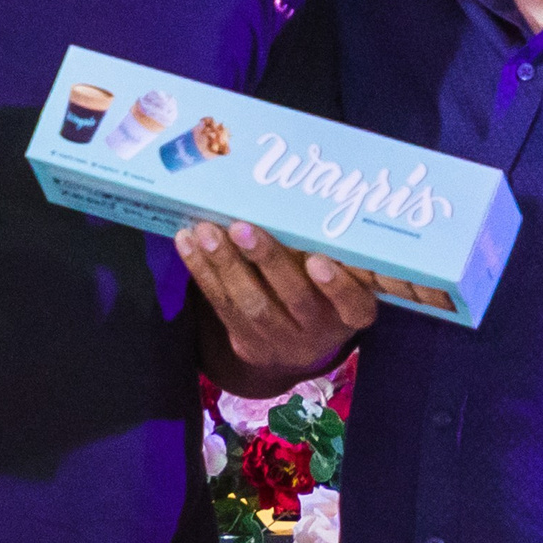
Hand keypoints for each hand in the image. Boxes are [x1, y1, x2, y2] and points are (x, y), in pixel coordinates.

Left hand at [176, 220, 379, 385]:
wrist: (297, 345)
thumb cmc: (323, 291)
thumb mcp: (340, 278)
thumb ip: (331, 249)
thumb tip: (298, 196)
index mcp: (351, 315)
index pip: (353, 306)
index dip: (337, 286)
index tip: (317, 260)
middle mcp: (320, 333)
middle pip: (295, 298)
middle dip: (266, 260)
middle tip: (241, 227)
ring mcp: (282, 343)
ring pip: (253, 305)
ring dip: (226, 265)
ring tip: (207, 232)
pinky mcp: (248, 345)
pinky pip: (223, 307)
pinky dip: (203, 273)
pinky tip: (189, 243)